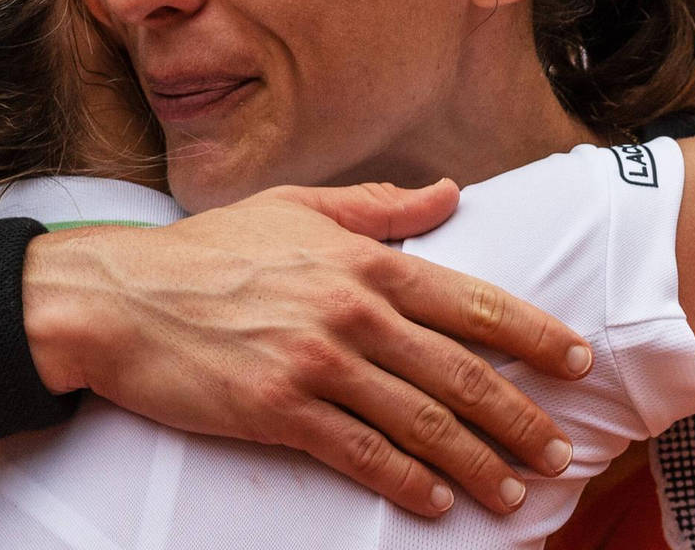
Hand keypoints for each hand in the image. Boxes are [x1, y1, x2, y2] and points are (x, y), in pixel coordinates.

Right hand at [21, 179, 591, 516]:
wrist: (117, 298)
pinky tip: (437, 500)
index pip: (470, 301)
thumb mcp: (294, 207)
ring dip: (477, 461)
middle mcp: (350, 310)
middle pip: (460, 371)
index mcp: (362, 258)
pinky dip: (408, 481)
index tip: (577, 360)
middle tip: (561, 450)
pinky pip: (362, 454)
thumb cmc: (206, 252)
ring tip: (514, 491)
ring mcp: (316, 362)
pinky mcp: (279, 411)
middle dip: (521, 416)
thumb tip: (446, 193)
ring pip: (421, 420)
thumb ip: (377, 206)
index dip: (533, 334)